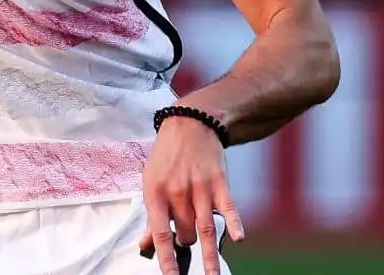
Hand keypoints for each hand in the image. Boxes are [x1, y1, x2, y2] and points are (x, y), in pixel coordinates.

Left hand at [140, 116, 244, 274]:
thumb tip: (145, 246)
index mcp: (155, 193)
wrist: (190, 124)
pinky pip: (228, 207)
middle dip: (187, 243)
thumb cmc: (167, 157)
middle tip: (187, 236)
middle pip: (185, 234)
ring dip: (210, 255)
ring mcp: (199, 187)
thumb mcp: (151, 182)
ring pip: (204, 228)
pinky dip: (234, 222)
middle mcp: (177, 192)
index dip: (165, 259)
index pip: (160, 234)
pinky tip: (239, 238)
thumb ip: (151, 217)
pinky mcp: (219, 182)